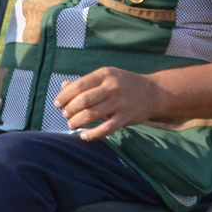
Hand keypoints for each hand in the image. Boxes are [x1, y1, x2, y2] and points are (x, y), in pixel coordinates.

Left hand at [54, 67, 168, 140]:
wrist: (153, 92)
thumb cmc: (123, 84)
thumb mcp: (105, 77)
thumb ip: (84, 82)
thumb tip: (63, 87)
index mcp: (104, 74)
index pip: (78, 85)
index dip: (64, 96)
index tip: (57, 104)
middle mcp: (112, 87)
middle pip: (83, 101)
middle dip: (69, 110)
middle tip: (65, 115)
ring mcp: (120, 103)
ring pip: (91, 115)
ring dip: (76, 122)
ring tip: (72, 125)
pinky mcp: (126, 118)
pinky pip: (106, 129)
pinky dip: (92, 134)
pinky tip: (84, 136)